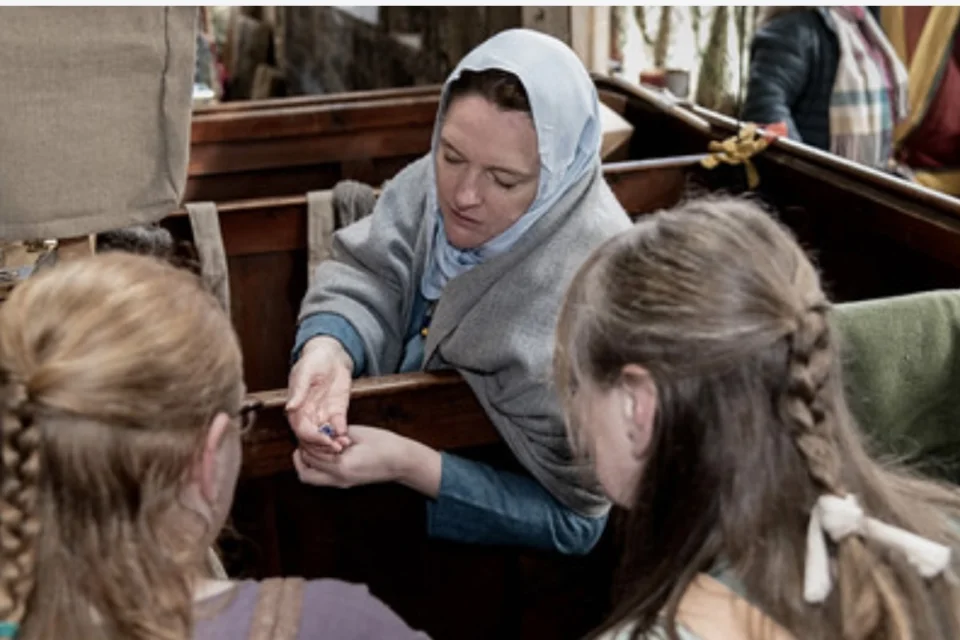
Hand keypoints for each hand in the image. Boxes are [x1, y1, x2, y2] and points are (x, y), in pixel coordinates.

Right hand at [286, 336, 353, 453]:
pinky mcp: (337, 411)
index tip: (324, 441)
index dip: (312, 438)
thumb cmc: (314, 360)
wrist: (331, 355)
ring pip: (326, 435)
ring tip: (343, 445)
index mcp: (297, 408)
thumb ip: (298, 391)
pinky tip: (346, 436)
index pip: (301, 430)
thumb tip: (289, 407)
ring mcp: (323, 414)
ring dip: (333, 442)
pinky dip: (341, 432)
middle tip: (336, 449)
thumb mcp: (305, 372)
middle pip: (313, 438)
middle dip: (323, 446)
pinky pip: (338, 426)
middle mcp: (309, 414)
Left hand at [293, 425, 442, 496]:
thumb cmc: (384, 444)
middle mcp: (339, 479)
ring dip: (308, 463)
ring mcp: (343, 484)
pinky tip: (325, 454)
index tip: (308, 431)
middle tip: (304, 442)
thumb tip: (321, 431)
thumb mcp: (357, 434)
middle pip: (306, 474)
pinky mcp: (346, 483)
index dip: (307, 442)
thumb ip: (336, 434)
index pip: (312, 456)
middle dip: (301, 457)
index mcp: (342, 465)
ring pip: (312, 479)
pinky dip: (318, 467)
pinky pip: (323, 479)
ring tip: (313, 447)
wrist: (402, 462)